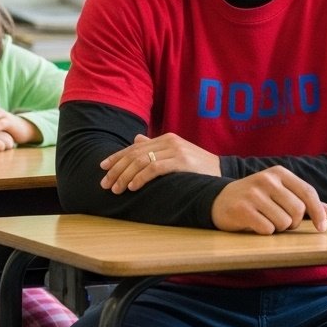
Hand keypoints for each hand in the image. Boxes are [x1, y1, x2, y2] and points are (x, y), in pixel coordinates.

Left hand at [100, 133, 219, 193]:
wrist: (223, 173)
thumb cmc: (198, 167)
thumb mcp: (176, 154)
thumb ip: (156, 147)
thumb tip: (136, 138)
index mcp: (166, 139)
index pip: (135, 147)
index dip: (117, 157)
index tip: (103, 168)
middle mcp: (169, 141)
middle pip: (135, 154)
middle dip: (117, 169)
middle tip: (105, 183)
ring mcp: (176, 150)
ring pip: (141, 161)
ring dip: (125, 176)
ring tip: (116, 189)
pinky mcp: (182, 161)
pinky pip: (155, 168)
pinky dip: (140, 178)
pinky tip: (132, 187)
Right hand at [210, 165, 326, 233]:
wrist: (219, 200)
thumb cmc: (255, 198)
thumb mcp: (279, 193)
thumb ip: (302, 200)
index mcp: (279, 173)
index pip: (308, 192)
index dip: (318, 212)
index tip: (322, 228)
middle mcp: (267, 179)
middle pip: (298, 210)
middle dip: (294, 223)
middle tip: (282, 222)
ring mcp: (253, 193)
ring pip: (284, 222)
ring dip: (279, 228)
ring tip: (266, 221)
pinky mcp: (242, 208)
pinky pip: (267, 229)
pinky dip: (265, 232)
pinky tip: (255, 224)